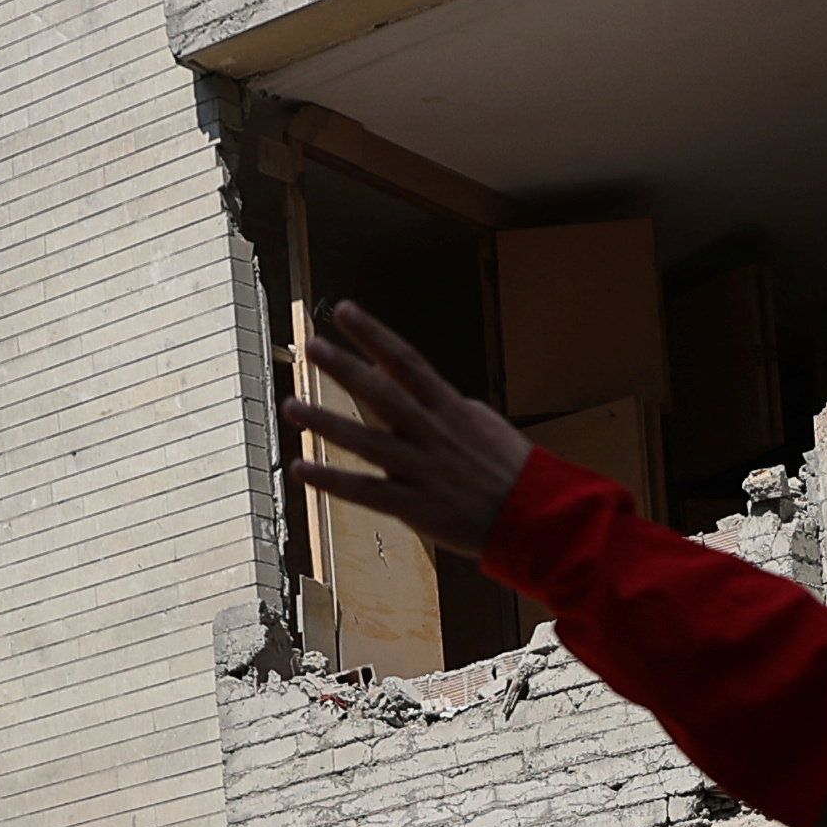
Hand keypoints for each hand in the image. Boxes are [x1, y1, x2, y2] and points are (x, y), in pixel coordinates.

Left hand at [281, 300, 534, 559]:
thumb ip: (440, 406)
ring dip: (325, 422)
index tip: (345, 310)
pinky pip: (366, 491)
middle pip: (381, 392)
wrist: (536, 516)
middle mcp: (432, 431)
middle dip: (344, 367)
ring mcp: (422, 468)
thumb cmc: (510, 471)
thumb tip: (410, 384)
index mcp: (450, 407)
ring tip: (291, 407)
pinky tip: (302, 470)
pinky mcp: (415, 505)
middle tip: (311, 346)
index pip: (405, 359)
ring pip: (365, 440)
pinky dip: (332, 481)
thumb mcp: (480, 425)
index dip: (373, 333)